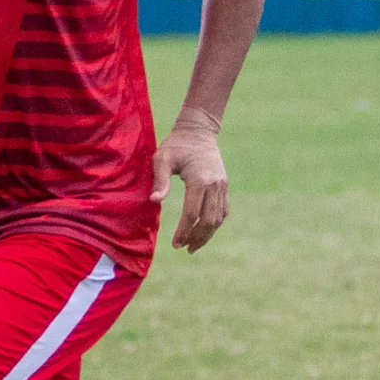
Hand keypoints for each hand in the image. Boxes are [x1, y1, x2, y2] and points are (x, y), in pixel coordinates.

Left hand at [150, 113, 228, 252]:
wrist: (198, 131)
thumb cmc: (176, 144)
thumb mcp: (162, 158)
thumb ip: (160, 180)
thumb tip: (154, 201)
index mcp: (199, 180)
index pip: (192, 213)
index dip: (184, 231)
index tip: (175, 244)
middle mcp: (214, 184)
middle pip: (208, 220)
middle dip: (196, 237)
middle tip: (183, 248)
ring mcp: (222, 185)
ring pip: (218, 218)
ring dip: (206, 234)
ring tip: (193, 246)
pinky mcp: (224, 185)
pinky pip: (223, 210)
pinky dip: (215, 223)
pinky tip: (204, 231)